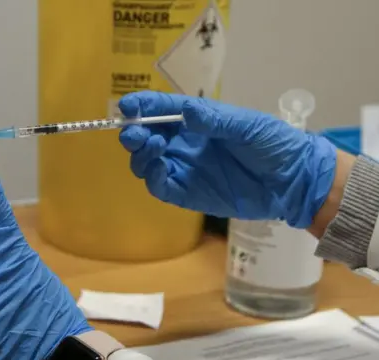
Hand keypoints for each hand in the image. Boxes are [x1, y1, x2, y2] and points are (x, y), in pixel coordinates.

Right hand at [118, 90, 336, 228]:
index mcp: (197, 121)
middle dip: (135, 132)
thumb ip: (214, 120)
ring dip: (141, 154)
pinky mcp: (186, 193)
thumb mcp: (247, 126)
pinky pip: (159, 186)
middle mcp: (184, 143)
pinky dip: (152, 177)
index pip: (162, 110)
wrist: (292, 182)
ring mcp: (183, 169)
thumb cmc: (273, 145)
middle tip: (135, 134)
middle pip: (147, 136)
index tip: (127, 106)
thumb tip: (184, 111)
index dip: (142, 106)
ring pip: (146, 161)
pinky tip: (159, 168)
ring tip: (152, 147)